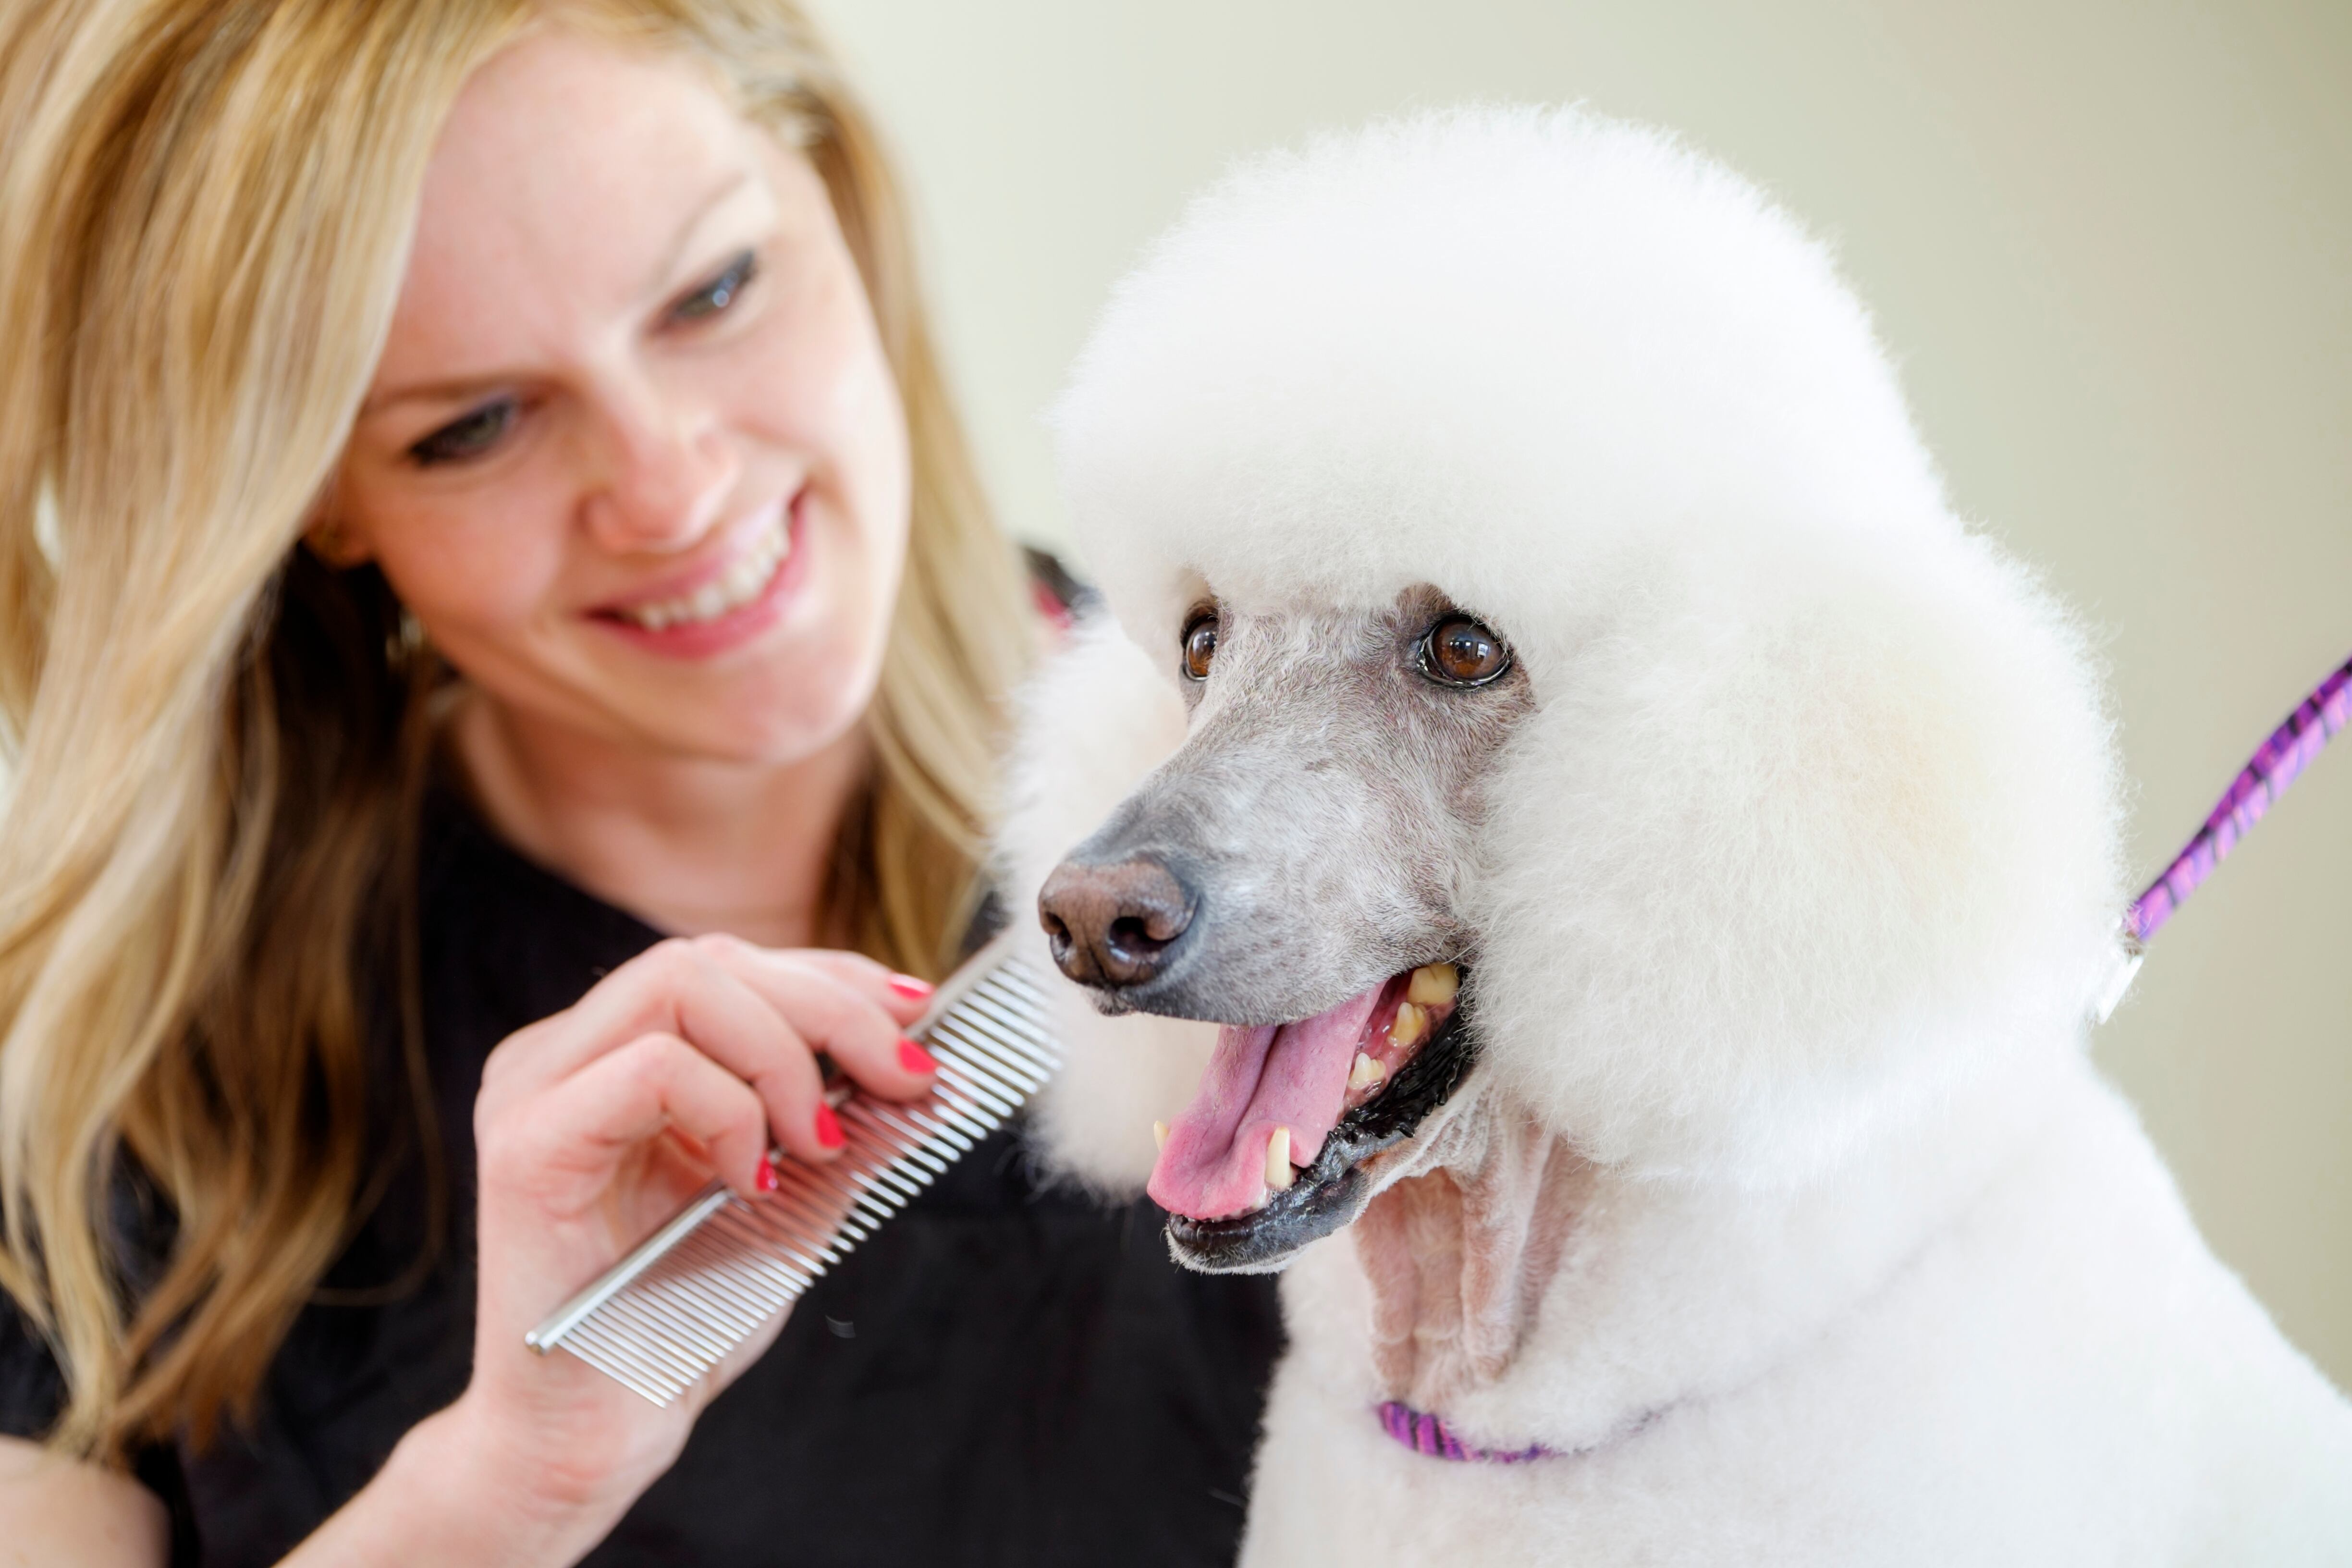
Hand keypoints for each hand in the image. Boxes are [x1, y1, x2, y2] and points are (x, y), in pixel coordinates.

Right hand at [400, 936, 934, 1562]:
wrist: (598, 1435)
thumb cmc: (679, 1323)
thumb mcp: (792, 1205)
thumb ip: (846, 1129)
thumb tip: (929, 1071)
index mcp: (614, 1054)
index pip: (733, 966)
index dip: (835, 977)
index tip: (920, 1024)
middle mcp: (563, 1055)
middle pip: (711, 959)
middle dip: (832, 1005)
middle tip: (905, 1079)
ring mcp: (534, 1090)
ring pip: (679, 982)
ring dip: (785, 1054)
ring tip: (824, 1141)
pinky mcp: (528, 1146)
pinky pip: (651, 1068)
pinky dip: (731, 1110)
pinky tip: (754, 1180)